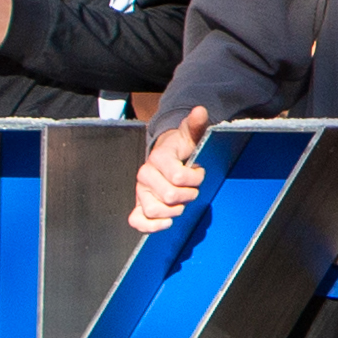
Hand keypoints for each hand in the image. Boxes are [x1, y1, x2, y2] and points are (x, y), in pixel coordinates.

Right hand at [126, 108, 211, 231]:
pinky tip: (167, 221)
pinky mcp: (138, 205)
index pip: (179, 177)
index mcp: (158, 158)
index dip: (195, 178)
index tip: (199, 172)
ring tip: (182, 203)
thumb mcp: (190, 135)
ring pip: (155, 210)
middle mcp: (145, 175)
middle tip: (192, 189)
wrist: (168, 157)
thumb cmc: (181, 148)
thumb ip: (195, 124)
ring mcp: (140, 191)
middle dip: (188, 195)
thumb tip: (200, 110)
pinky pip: (138, 221)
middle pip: (169, 196)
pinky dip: (152, 226)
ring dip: (174, 210)